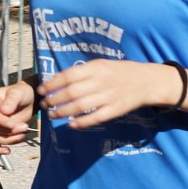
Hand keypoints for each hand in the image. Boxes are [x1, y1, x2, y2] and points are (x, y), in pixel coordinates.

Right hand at [0, 81, 34, 154]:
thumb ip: (11, 101)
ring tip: (23, 135)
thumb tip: (4, 111)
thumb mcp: (18, 94)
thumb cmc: (21, 94)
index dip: (0, 122)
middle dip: (9, 131)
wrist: (26, 101)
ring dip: (8, 140)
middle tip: (25, 127)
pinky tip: (8, 150)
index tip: (13, 125)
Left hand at [39, 59, 174, 128]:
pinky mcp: (115, 110)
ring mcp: (109, 97)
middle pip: (72, 93)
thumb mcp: (101, 64)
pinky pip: (95, 118)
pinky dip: (81, 122)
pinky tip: (71, 125)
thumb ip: (82, 71)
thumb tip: (58, 79)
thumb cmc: (119, 71)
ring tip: (52, 114)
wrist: (146, 81)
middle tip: (44, 104)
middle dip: (54, 100)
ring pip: (80, 107)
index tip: (41, 90)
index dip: (52, 84)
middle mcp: (101, 82)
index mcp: (96, 68)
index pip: (68, 76)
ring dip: (63, 112)